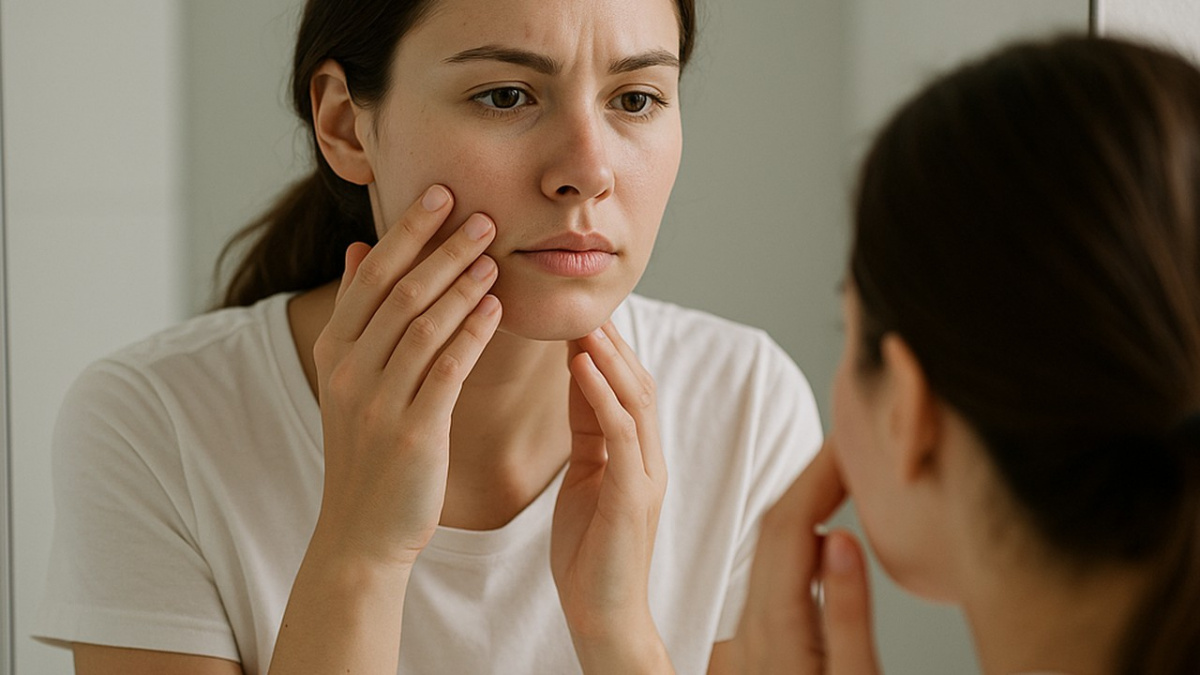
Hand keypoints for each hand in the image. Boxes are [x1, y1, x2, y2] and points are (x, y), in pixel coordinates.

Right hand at [311, 185, 501, 568]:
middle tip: (481, 212)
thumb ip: (354, 313)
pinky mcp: (412, 431)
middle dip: (441, 247)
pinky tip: (498, 308)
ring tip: (495, 252)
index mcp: (333, 350)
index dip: (406, 230)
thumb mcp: (348, 377)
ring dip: (461, 283)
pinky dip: (473, 333)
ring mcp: (377, 401)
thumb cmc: (366, 449)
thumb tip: (355, 249)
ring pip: (423, 324)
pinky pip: (447, 369)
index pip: (370, 274)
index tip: (439, 192)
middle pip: (398, 291)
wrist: (361, 530)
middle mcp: (349, 370)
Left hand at [551, 321, 672, 671]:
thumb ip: (588, 434)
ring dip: (610, 358)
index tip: (578, 313)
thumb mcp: (584, 480)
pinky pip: (623, 433)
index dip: (605, 350)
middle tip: (584, 305)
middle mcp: (650, 460)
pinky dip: (604, 396)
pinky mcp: (634, 495)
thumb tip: (579, 384)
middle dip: (612, 343)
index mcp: (636, 457)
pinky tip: (584, 367)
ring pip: (636, 400)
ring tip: (585, 323)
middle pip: (639, 384)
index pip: (626, 389)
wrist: (602, 617)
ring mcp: (647, 476)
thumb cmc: (589, 555)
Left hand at [723, 441, 880, 673]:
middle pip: (774, 528)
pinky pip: (771, 572)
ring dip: (802, 502)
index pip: (791, 526)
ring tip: (842, 471)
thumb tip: (841, 539)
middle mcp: (752, 626)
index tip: (849, 438)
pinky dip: (797, 535)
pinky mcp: (759, 647)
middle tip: (850, 441)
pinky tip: (821, 532)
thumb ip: (847, 617)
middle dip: (811, 475)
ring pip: (768, 548)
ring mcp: (751, 636)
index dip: (819, 473)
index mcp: (776, 629)